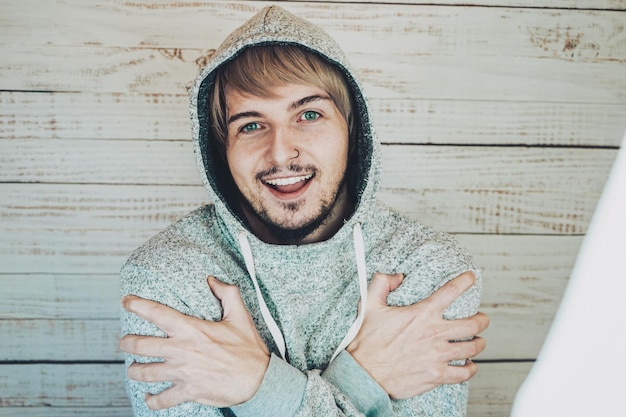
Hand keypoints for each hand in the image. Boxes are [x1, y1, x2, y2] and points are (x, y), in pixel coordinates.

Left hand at [119, 276, 269, 408]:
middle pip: (140, 345)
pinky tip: (149, 397)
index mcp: (191, 329)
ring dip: (134, 370)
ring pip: (144, 372)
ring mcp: (182, 373)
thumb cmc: (249, 349)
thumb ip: (227, 293)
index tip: (126, 301)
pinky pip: (161, 399)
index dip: (137, 305)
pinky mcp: (187, 392)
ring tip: (132, 368)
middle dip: (126, 343)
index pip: (157, 313)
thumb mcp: (240, 316)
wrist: (258, 380)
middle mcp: (181, 350)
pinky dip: (152, 400)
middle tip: (124, 342)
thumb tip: (213, 280)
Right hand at [347, 272, 488, 398]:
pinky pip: (463, 373)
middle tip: (482, 318)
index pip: (450, 292)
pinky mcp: (436, 375)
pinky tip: (470, 365)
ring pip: (472, 348)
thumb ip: (382, 283)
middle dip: (482, 319)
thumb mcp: (369, 305)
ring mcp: (437, 355)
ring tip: (479, 341)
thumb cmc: (366, 341)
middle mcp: (434, 334)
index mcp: (421, 314)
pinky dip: (471, 369)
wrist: (363, 374)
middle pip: (473, 324)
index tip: (471, 278)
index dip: (465, 281)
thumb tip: (397, 276)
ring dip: (480, 343)